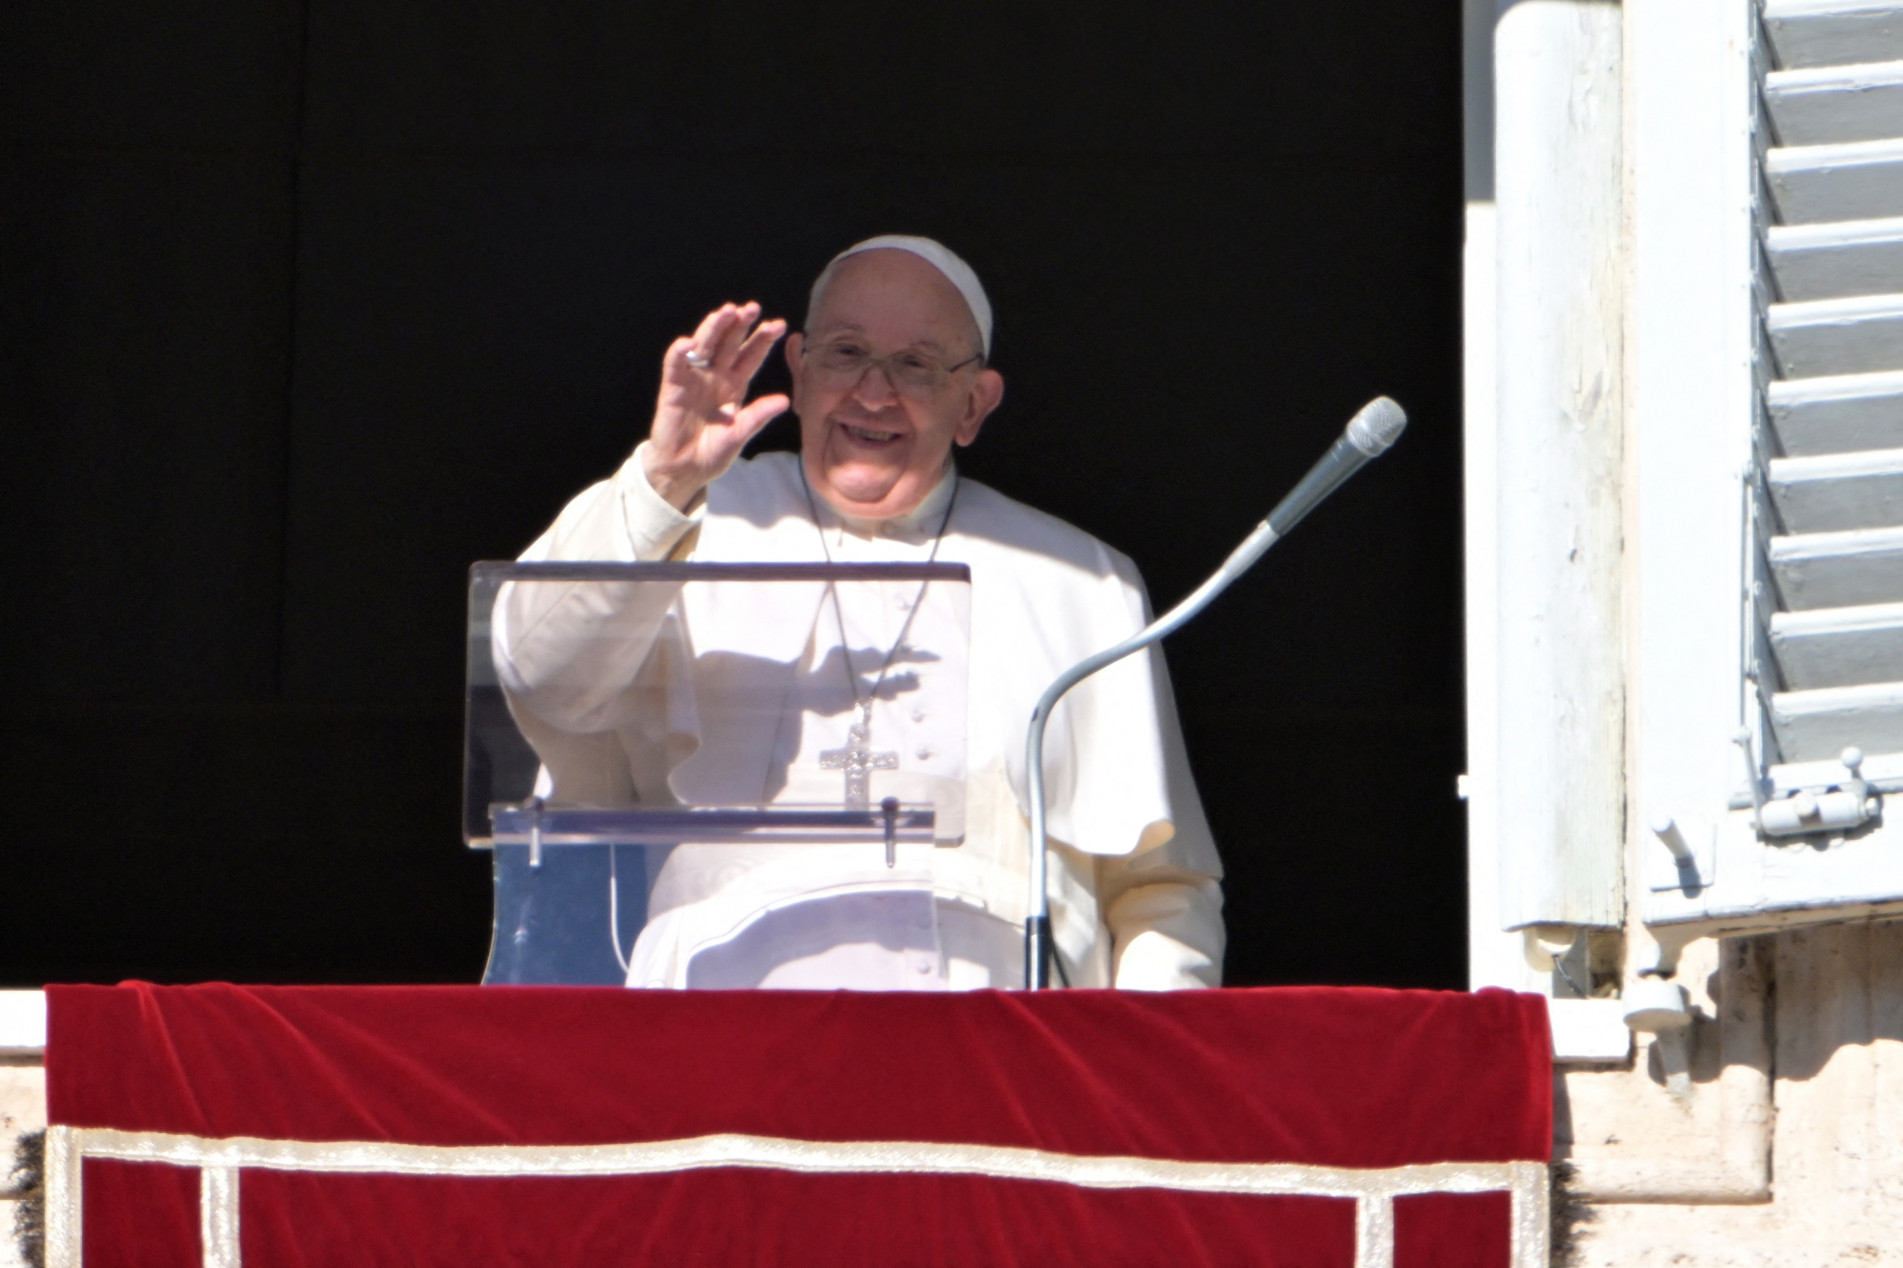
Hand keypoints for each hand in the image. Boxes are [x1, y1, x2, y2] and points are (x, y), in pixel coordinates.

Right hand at [641, 302, 788, 510]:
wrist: (685, 469)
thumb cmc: (713, 450)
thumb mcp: (740, 433)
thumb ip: (758, 415)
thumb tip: (784, 401)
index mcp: (735, 384)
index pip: (751, 355)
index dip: (763, 340)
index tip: (779, 325)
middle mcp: (715, 375)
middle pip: (729, 344)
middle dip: (740, 325)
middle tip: (752, 308)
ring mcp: (694, 379)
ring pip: (704, 347)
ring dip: (713, 328)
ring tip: (725, 312)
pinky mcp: (673, 388)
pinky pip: (675, 366)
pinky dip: (679, 353)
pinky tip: (688, 342)